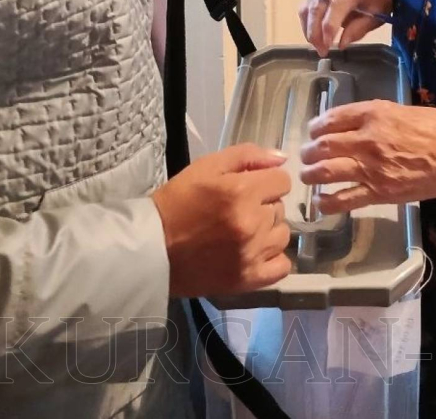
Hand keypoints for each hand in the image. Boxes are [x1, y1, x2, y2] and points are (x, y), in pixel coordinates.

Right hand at [151, 143, 291, 297]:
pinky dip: (273, 259)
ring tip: (244, 232)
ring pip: (282, 235)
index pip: (282, 181)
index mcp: (242, 192)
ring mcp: (252, 254)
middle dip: (264, 205)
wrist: (152, 247)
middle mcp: (252, 223)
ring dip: (268, 231)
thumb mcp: (208, 166)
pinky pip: (282, 267)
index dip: (267, 181)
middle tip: (239, 210)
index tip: (249, 188)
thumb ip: (248, 155)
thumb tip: (282, 158)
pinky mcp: (247, 279)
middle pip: (281, 208)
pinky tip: (256, 252)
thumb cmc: (179, 201)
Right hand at [299, 0, 391, 56]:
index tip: (328, 45)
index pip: (336, 5)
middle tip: (322, 51)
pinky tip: (314, 36)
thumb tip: (341, 43)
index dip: (329, 26)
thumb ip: (358, 29)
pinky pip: (304, 9)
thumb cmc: (375, 2)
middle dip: (316, 33)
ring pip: (307, 8)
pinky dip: (307, 25)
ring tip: (318, 46)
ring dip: (309, 31)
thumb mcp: (375, 17)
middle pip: (317, 7)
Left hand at [299, 100, 435, 212]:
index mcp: (374, 114)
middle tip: (305, 155)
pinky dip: (327, 202)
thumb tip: (352, 123)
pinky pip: (344, 199)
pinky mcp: (379, 192)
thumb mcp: (402, 110)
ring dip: (311, 173)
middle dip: (309, 150)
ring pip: (326, 171)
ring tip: (307, 175)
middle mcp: (368, 139)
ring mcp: (372, 168)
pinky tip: (320, 202)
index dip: (317, 126)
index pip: (333, 118)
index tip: (313, 131)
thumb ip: (375, 116)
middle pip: (324, 145)